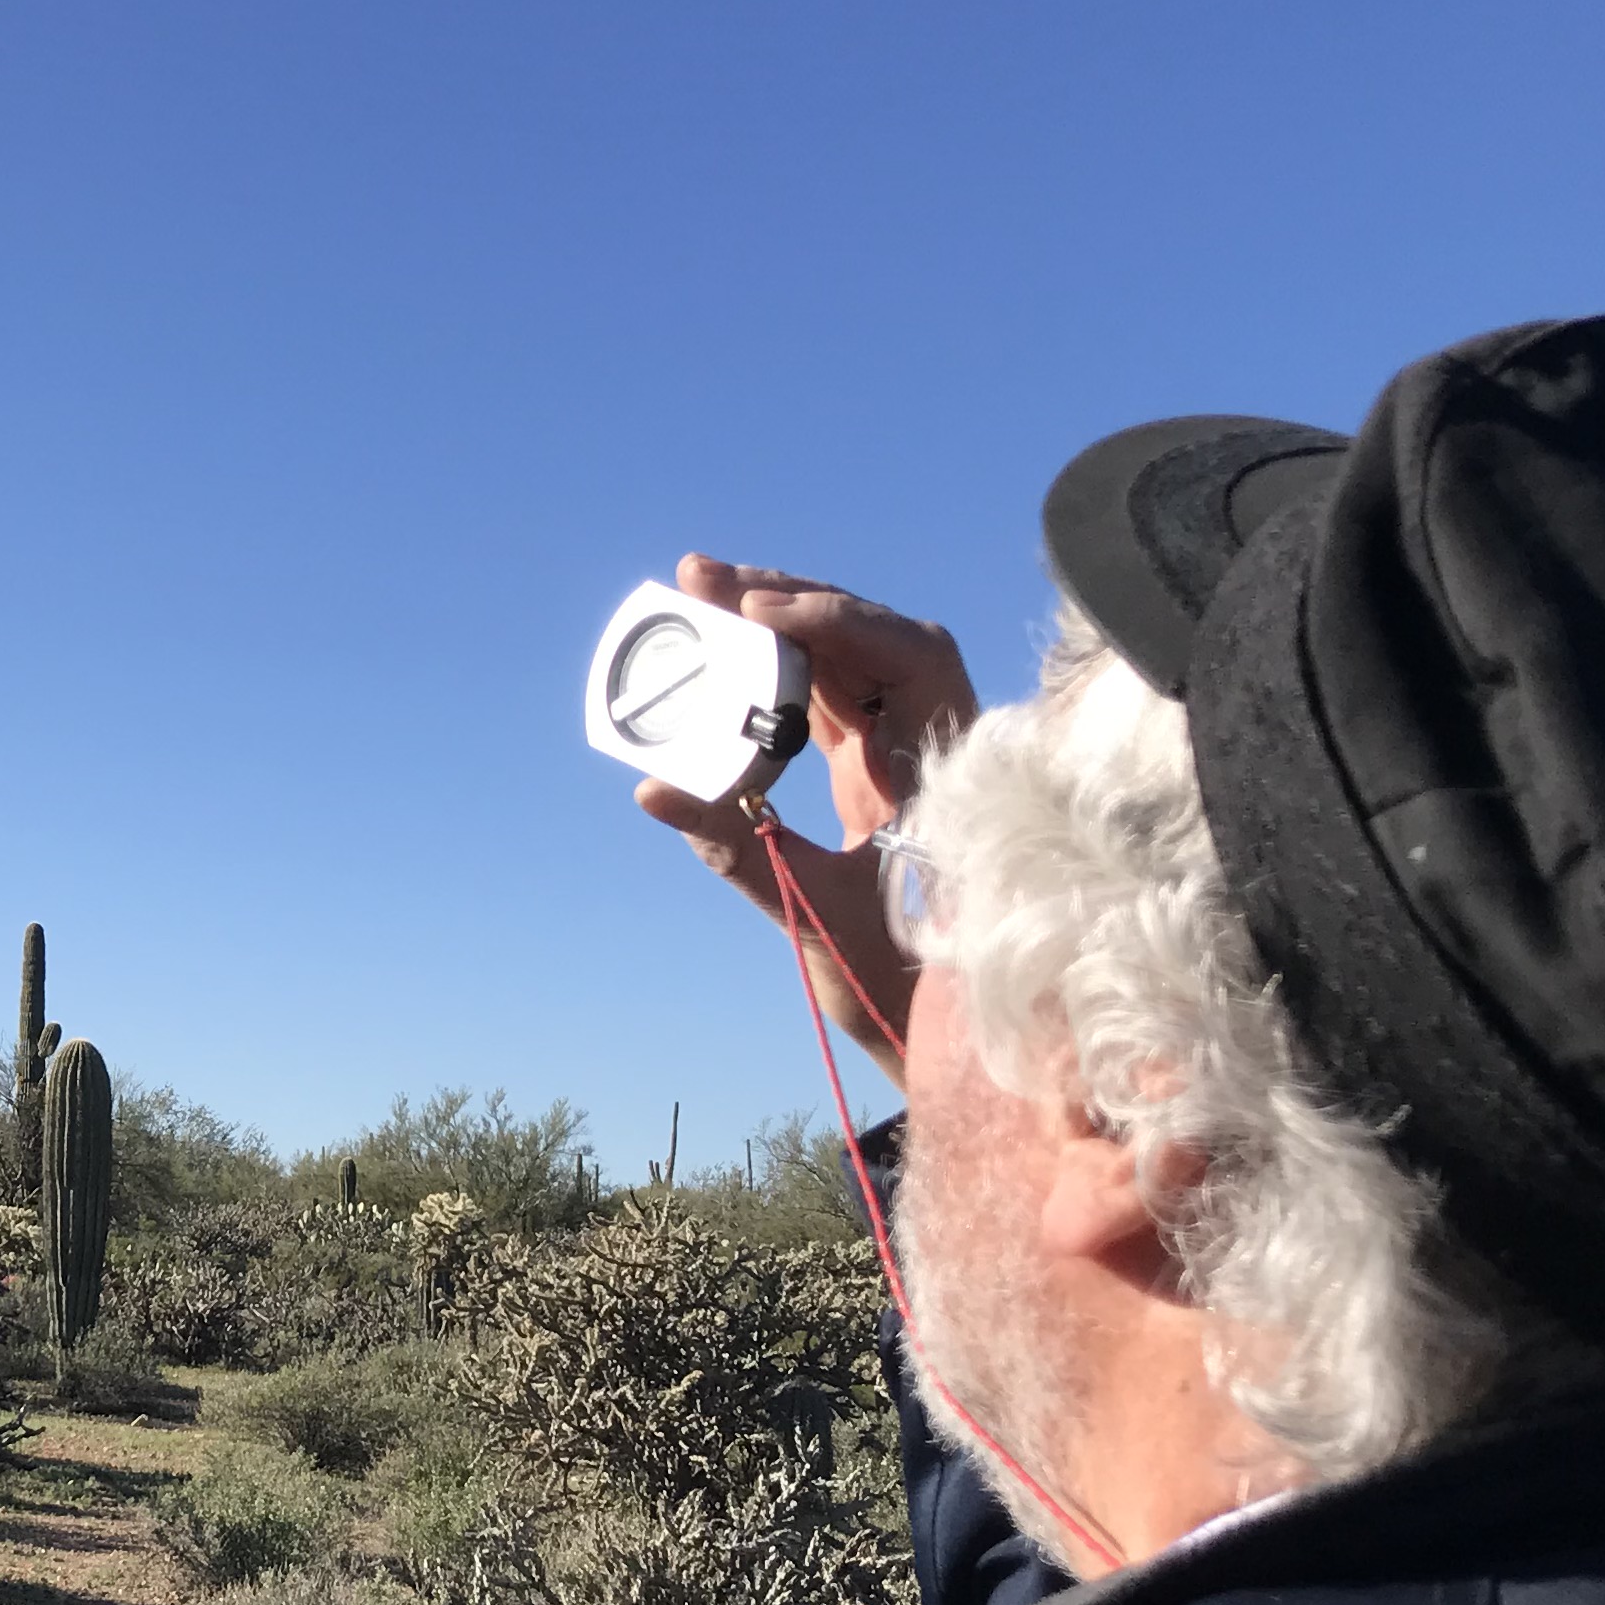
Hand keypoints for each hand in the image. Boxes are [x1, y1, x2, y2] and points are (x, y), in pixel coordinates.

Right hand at [633, 556, 976, 1074]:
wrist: (952, 1029)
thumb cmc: (904, 981)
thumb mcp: (813, 910)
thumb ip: (734, 848)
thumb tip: (652, 790)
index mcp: (945, 771)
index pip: (905, 654)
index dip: (835, 619)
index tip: (761, 609)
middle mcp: (934, 747)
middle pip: (869, 638)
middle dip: (787, 598)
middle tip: (700, 575)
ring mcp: (907, 756)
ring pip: (850, 659)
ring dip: (780, 622)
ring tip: (704, 593)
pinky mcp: (879, 773)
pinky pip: (834, 697)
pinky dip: (783, 667)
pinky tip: (730, 648)